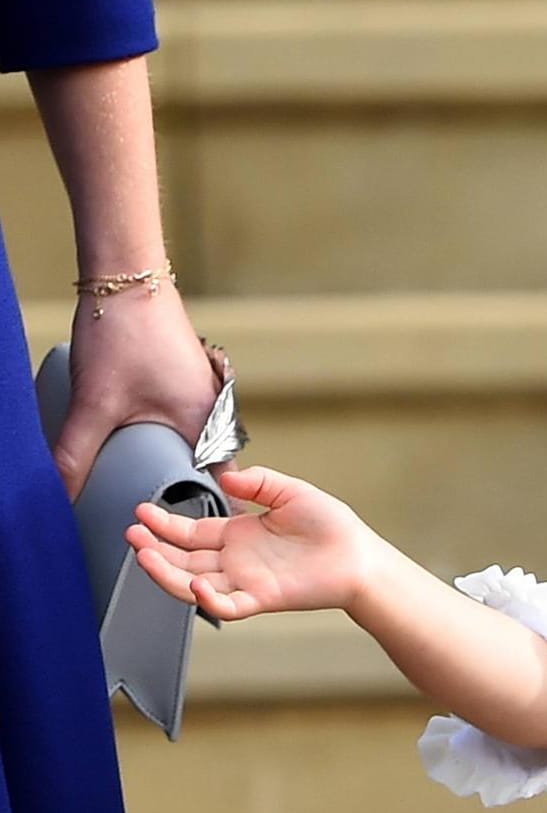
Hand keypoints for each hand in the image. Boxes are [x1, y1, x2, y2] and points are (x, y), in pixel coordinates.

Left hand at [54, 285, 218, 499]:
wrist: (128, 277)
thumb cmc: (124, 334)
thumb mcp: (95, 404)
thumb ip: (76, 455)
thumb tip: (59, 496)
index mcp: (208, 422)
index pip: (221, 482)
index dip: (207, 509)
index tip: (194, 535)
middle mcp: (216, 408)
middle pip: (209, 464)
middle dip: (189, 489)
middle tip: (168, 518)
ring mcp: (205, 390)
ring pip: (199, 440)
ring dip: (180, 460)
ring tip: (155, 484)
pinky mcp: (188, 377)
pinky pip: (189, 419)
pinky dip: (173, 435)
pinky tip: (147, 437)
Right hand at [126, 466, 376, 618]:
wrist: (359, 556)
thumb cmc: (332, 527)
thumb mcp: (290, 492)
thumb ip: (258, 482)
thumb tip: (228, 478)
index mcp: (239, 535)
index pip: (191, 533)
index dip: (164, 524)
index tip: (142, 512)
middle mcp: (236, 561)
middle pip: (182, 559)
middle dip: (154, 548)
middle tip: (132, 534)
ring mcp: (245, 581)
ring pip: (192, 584)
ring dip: (165, 572)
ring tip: (144, 554)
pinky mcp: (261, 598)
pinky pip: (226, 606)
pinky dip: (207, 600)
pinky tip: (194, 583)